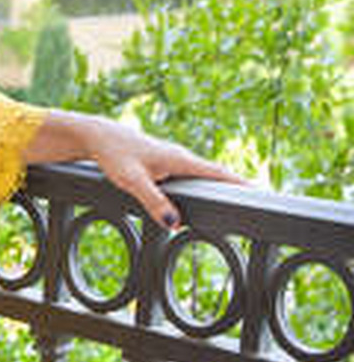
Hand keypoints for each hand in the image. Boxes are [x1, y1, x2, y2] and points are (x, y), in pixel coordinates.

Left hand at [85, 118, 251, 230]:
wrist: (98, 137)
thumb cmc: (114, 155)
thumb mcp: (132, 181)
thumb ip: (154, 202)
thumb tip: (175, 224)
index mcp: (179, 159)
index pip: (218, 172)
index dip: (240, 183)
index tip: (262, 192)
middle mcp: (181, 157)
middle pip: (216, 174)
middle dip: (237, 187)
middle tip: (261, 202)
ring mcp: (174, 160)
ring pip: (203, 175)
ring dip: (222, 186)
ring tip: (240, 202)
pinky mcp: (165, 164)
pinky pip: (191, 176)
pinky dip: (204, 185)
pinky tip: (206, 196)